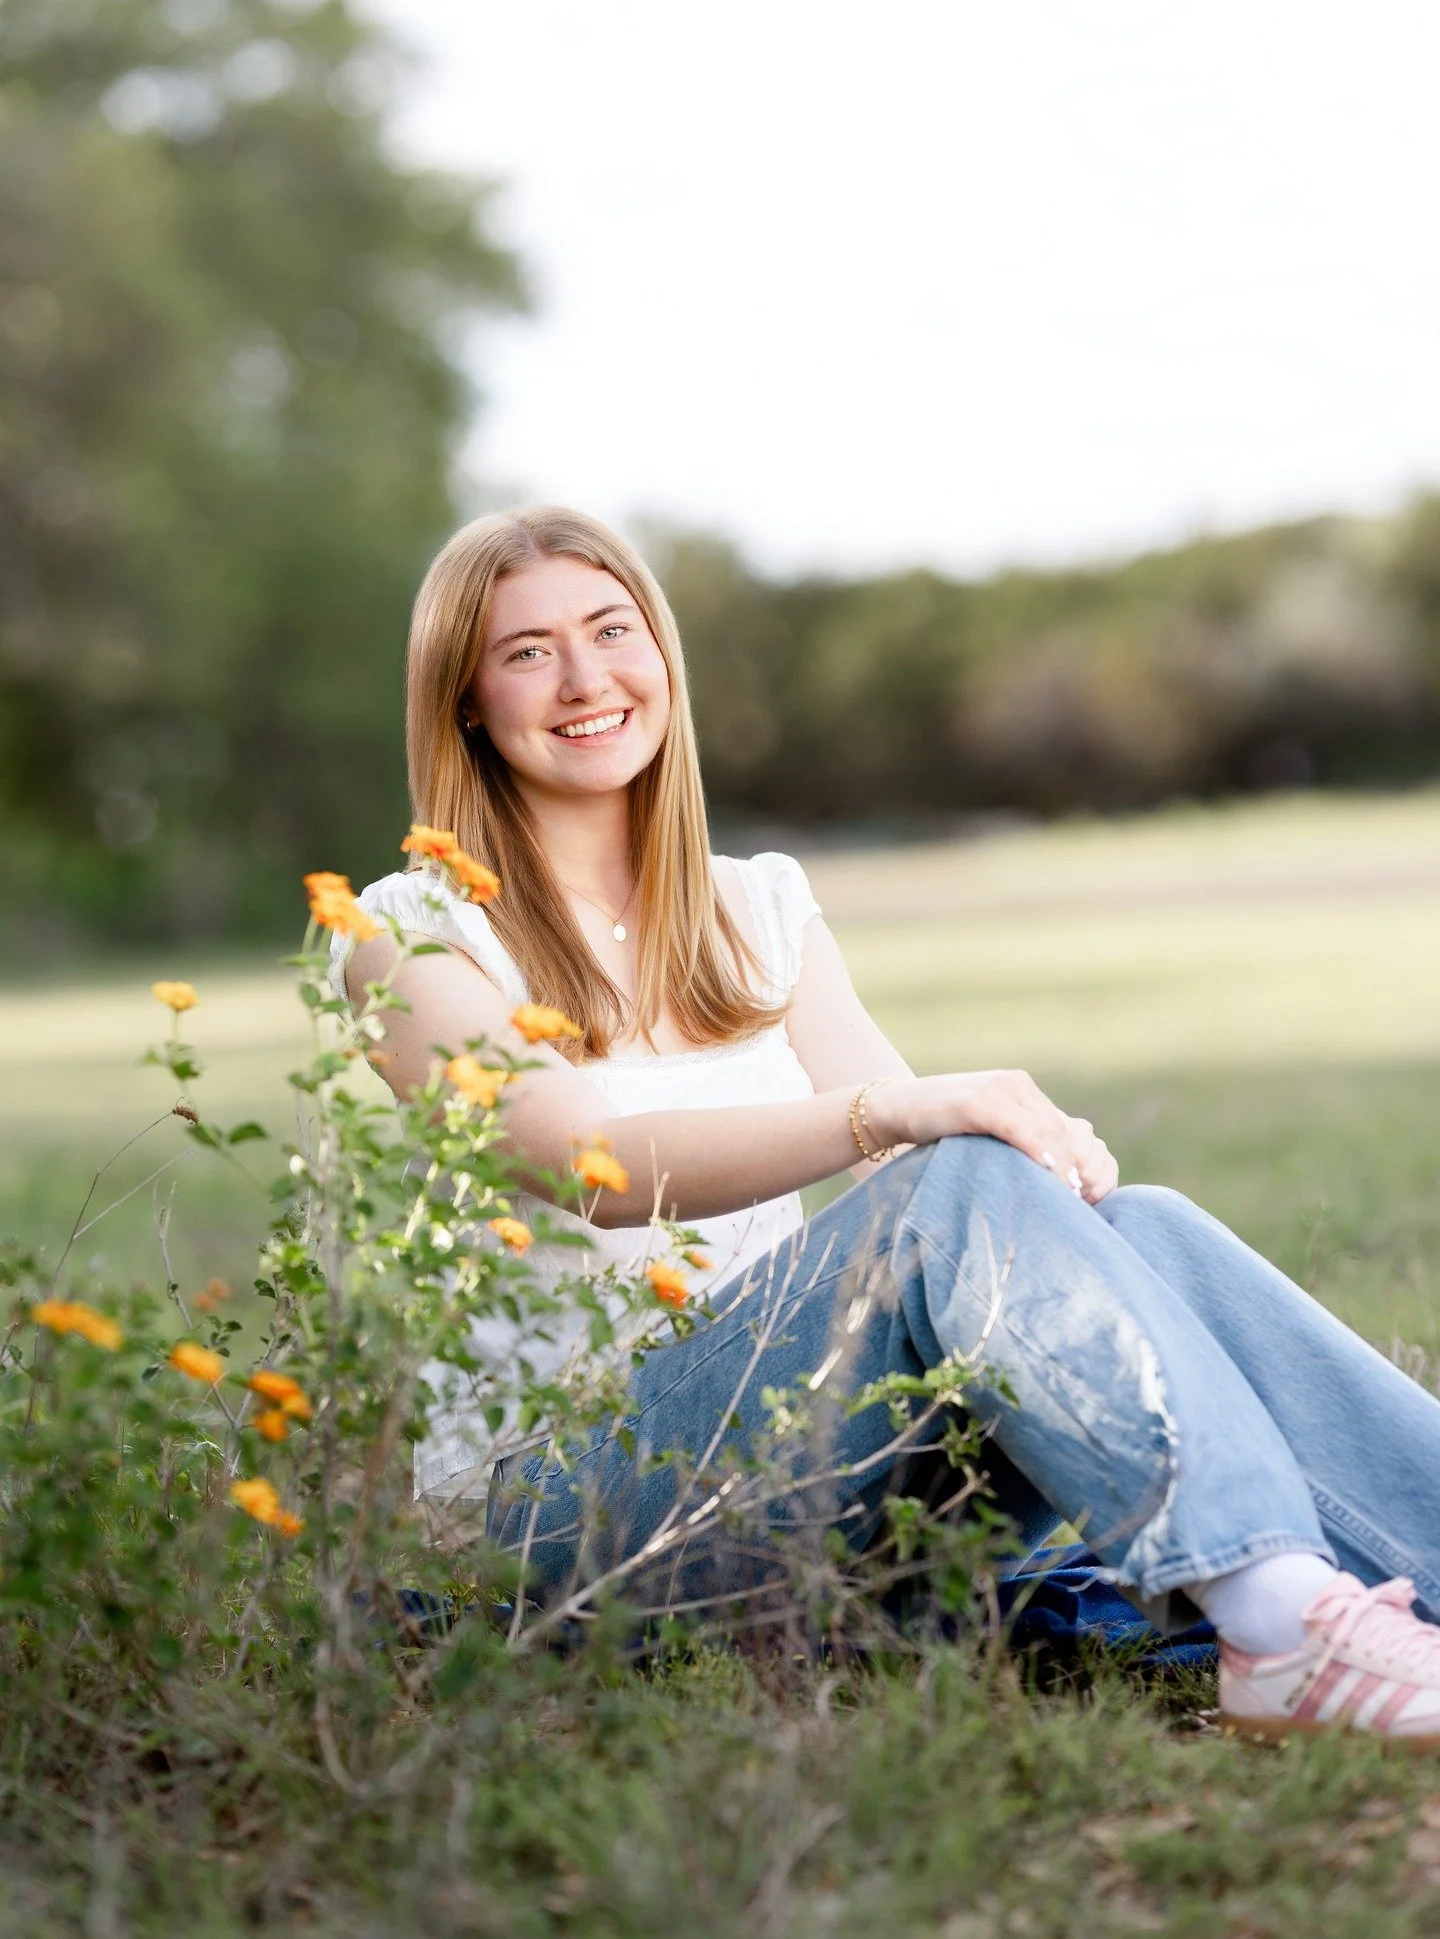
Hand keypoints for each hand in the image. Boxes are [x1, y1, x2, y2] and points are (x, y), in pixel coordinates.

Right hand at [866, 1069, 1118, 1202]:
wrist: (897, 1106)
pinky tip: (1046, 1172)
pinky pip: (1018, 1129)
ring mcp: (997, 1090)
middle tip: (1079, 1200)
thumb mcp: (985, 1125)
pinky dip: (1036, 1152)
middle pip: (1058, 1130)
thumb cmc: (940, 1125)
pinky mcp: (979, 1103)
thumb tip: (1046, 1172)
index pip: (1062, 1126)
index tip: (1082, 1192)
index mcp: (1020, 1088)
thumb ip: (1014, 1135)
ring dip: (1060, 1165)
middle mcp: (1015, 1084)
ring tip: (1066, 1196)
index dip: (1077, 1159)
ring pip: (1044, 1130)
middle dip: (1072, 1166)